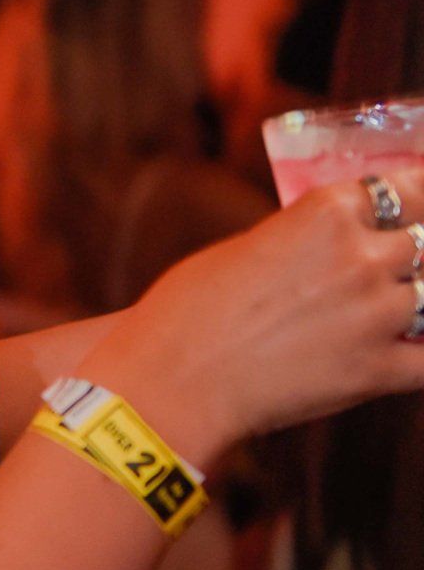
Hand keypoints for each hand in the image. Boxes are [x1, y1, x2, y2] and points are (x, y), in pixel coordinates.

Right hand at [97, 169, 423, 465]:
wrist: (170, 381)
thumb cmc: (186, 311)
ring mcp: (377, 314)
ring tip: (387, 314)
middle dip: (411, 255)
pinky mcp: (377, 371)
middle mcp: (362, 255)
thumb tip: (329, 250)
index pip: (406, 188)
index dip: (418, 195)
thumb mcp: (248, 249)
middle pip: (423, 243)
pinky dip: (420, 355)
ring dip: (412, 305)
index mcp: (328, 212)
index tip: (419, 202)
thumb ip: (302, 242)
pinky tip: (411, 353)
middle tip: (395, 265)